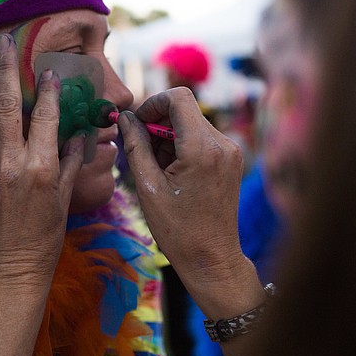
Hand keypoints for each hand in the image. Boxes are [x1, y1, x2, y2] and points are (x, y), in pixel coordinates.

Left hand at [0, 34, 84, 290]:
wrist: (10, 268)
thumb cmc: (44, 236)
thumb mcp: (66, 198)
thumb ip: (72, 161)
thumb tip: (80, 132)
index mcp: (42, 168)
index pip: (48, 118)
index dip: (50, 91)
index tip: (49, 71)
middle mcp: (12, 164)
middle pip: (9, 107)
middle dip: (7, 70)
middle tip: (4, 42)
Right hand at [117, 88, 255, 307]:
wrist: (212, 258)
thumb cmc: (178, 229)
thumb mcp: (148, 186)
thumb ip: (135, 146)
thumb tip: (124, 118)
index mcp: (202, 148)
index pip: (178, 97)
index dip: (153, 103)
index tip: (137, 124)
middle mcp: (222, 143)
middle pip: (184, 111)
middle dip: (158, 124)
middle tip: (142, 153)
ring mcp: (230, 151)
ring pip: (191, 124)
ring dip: (168, 138)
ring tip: (157, 170)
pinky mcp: (231, 160)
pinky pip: (201, 138)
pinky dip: (182, 147)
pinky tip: (172, 174)